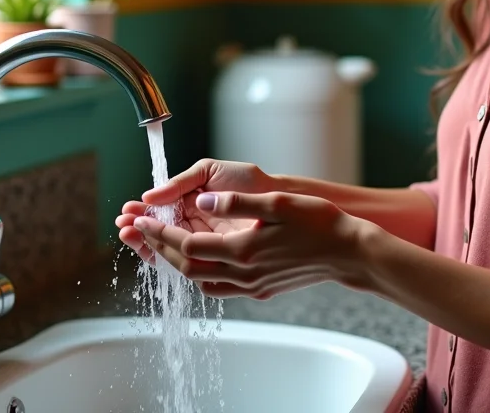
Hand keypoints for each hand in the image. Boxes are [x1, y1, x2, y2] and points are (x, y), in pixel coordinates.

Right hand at [115, 159, 277, 262]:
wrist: (281, 198)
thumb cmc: (249, 182)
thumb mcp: (210, 173)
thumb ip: (181, 183)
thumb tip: (149, 195)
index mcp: (191, 204)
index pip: (159, 214)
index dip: (142, 215)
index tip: (126, 212)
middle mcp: (195, 226)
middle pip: (159, 234)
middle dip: (139, 230)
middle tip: (123, 225)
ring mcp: (205, 243)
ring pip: (168, 249)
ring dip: (147, 244)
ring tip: (131, 235)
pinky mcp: (216, 258)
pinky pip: (188, 262)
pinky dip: (168, 257)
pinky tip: (153, 248)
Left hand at [130, 191, 374, 299]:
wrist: (348, 253)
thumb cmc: (319, 223)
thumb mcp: (278, 203)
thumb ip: (237, 202)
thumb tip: (204, 200)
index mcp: (244, 250)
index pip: (188, 244)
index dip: (160, 232)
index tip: (142, 219)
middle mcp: (244, 273)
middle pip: (187, 266)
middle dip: (159, 248)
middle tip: (142, 231)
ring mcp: (252, 285)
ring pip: (200, 282)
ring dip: (177, 264)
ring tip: (163, 246)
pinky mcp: (261, 290)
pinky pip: (220, 288)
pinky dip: (200, 276)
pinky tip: (200, 263)